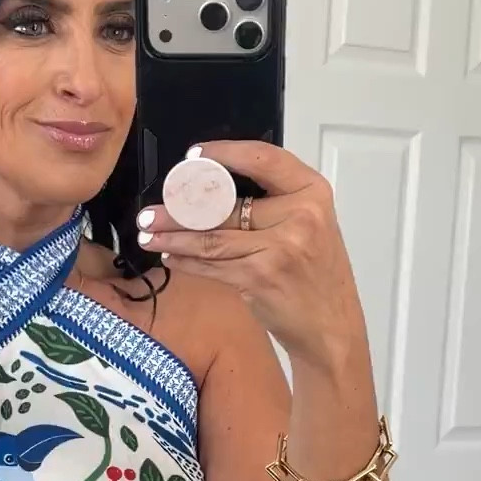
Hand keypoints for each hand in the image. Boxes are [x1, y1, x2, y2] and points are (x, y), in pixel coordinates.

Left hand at [137, 140, 367, 370]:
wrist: (332, 327)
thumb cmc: (317, 277)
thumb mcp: (311, 227)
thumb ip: (275, 204)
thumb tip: (212, 192)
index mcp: (312, 192)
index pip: (263, 159)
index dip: (224, 153)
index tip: (193, 156)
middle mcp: (300, 215)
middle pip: (226, 203)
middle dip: (181, 208)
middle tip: (151, 211)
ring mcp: (280, 246)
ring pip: (211, 236)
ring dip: (173, 236)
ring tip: (148, 232)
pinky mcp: (259, 276)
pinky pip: (212, 264)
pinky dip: (186, 261)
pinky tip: (170, 256)